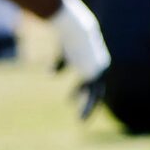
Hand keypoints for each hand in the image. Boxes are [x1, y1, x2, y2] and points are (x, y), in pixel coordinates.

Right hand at [51, 0, 110, 120]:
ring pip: (95, 94)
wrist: (75, 29)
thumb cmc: (68, 37)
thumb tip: (51, 74)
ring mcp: (98, 70)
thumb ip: (60, 63)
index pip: (89, 81)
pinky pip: (92, 92)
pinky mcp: (95, 73)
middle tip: (80, 117)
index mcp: (94, 62)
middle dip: (87, 102)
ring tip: (81, 120)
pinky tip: (78, 113)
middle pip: (94, 89)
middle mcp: (98, 67)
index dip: (79, 90)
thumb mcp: (64, 52)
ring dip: (89, 108)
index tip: (69, 100)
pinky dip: (86, 103)